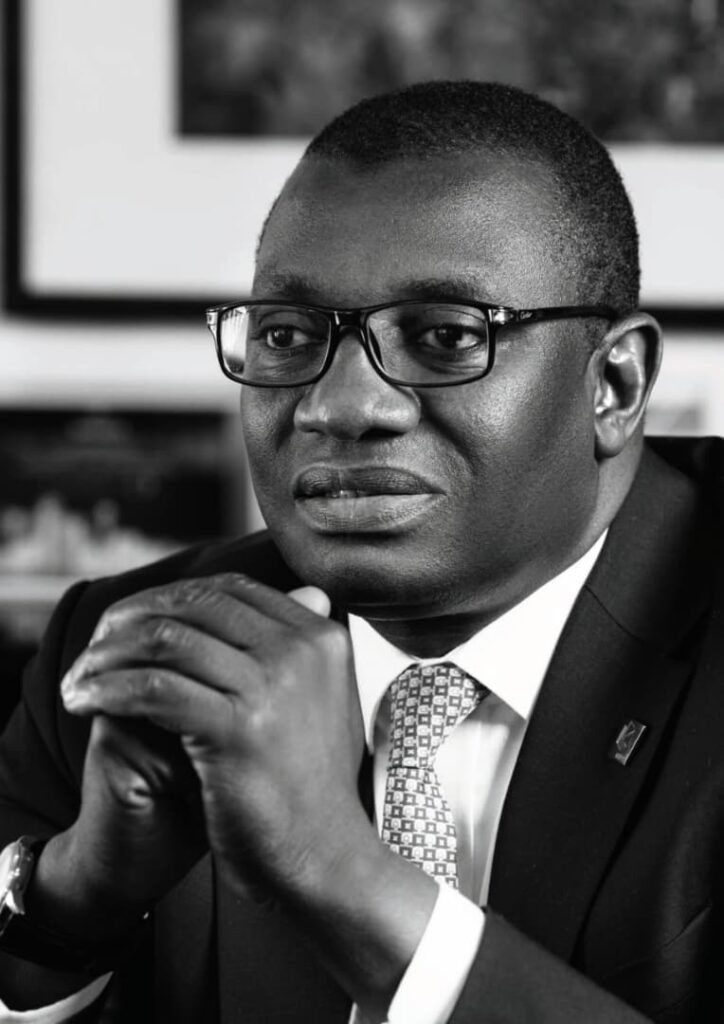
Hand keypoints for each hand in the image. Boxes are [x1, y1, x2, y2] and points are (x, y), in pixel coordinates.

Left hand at [60, 575, 367, 904]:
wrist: (326, 858)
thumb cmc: (314, 789)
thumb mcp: (325, 701)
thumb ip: (303, 651)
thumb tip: (308, 596)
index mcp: (321, 639)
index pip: (233, 589)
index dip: (174, 597)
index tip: (134, 620)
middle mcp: (301, 651)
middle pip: (197, 604)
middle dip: (133, 618)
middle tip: (95, 645)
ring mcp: (273, 686)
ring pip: (168, 640)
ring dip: (109, 655)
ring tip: (80, 677)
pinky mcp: (239, 728)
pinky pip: (154, 688)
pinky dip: (109, 690)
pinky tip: (86, 702)